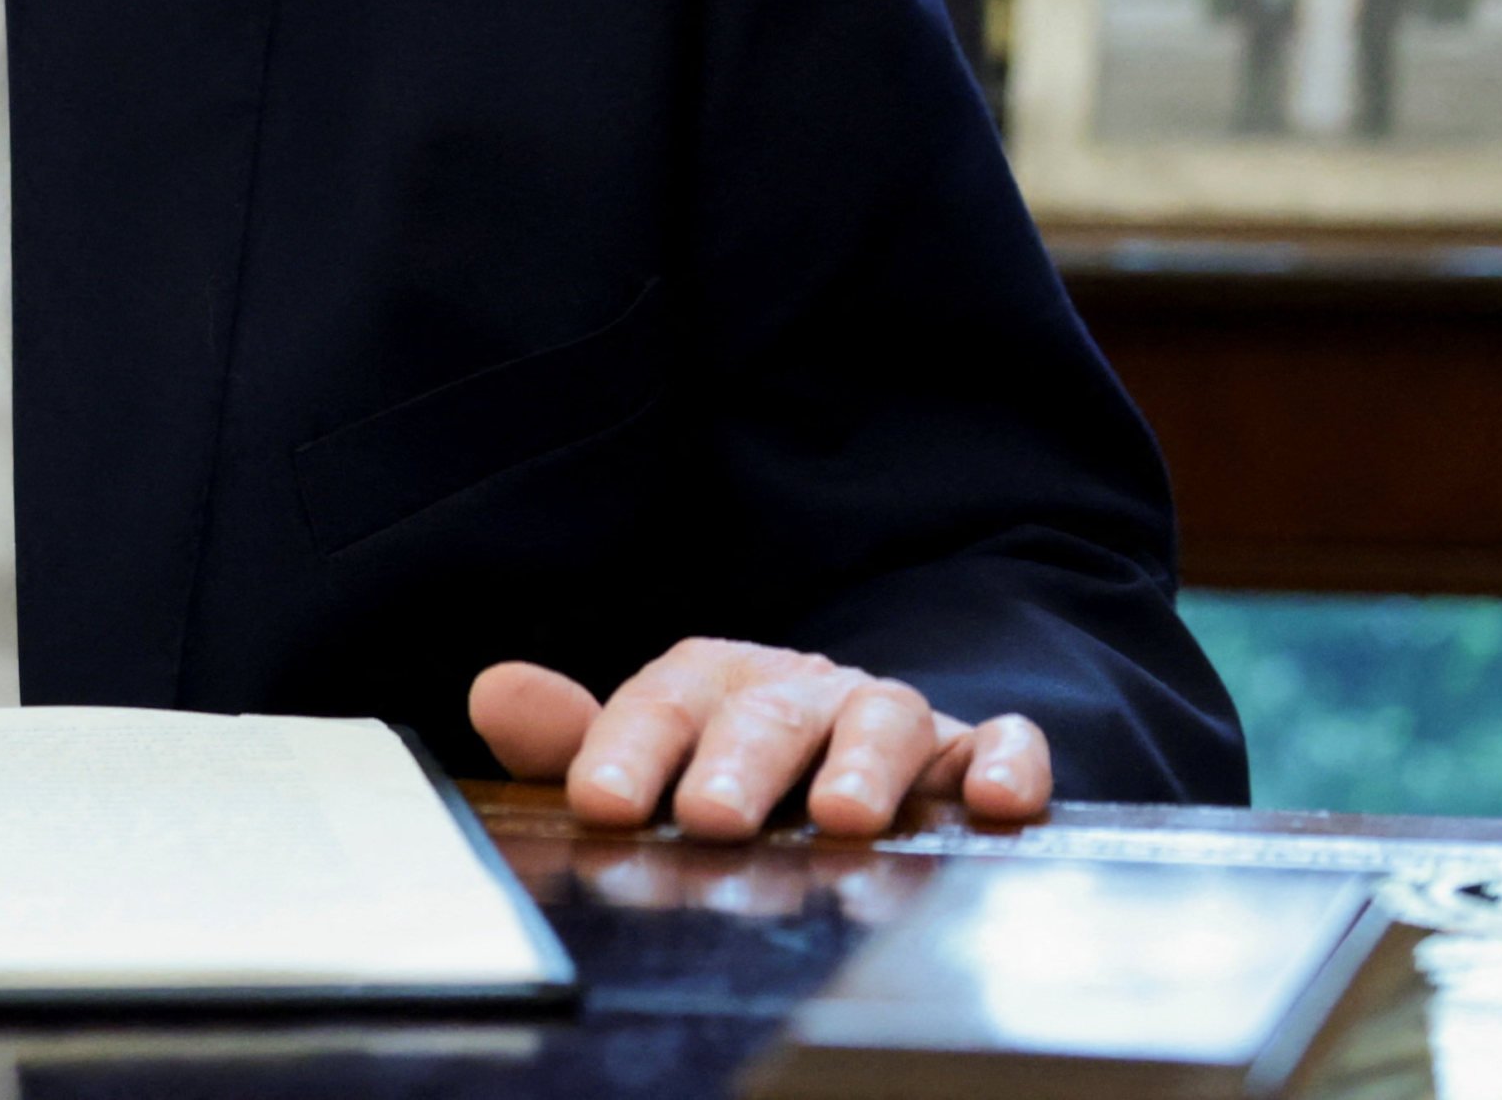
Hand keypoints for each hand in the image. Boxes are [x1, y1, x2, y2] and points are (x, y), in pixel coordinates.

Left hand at [468, 638, 1051, 838]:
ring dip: (866, 765)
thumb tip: (495, 694)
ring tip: (844, 818)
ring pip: (883, 718)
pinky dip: (1006, 761)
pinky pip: (999, 743)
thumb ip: (571, 741)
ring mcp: (887, 718)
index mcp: (711, 683)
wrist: (844, 751)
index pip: (662, 702)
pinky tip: (1000, 798)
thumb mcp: (646, 757)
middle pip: (768, 713)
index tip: (603, 803)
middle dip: (742, 762)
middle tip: (716, 817)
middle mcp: (800, 691)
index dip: (629, 749)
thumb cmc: (727, 764)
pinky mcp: (972, 753)